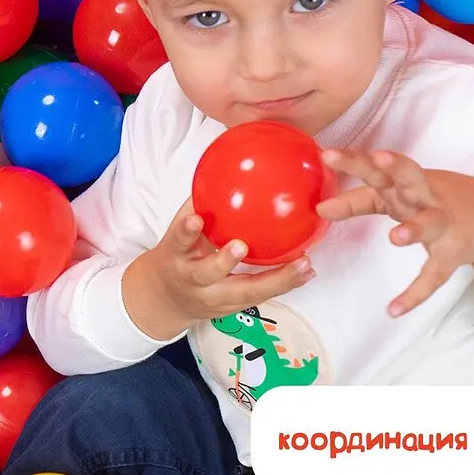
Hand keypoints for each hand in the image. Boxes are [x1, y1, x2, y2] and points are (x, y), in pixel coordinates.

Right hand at [122, 198, 315, 340]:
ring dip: (276, 279)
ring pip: (245, 292)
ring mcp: (213, 298)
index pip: (178, 241)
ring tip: (302, 265)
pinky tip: (307, 271)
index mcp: (176, 256)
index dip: (185, 231)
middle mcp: (193, 280)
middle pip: (207, 275)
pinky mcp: (233, 308)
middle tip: (241, 246)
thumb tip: (227, 166)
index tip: (195, 219)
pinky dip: (285, 284)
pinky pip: (261, 296)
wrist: (167, 299)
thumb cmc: (178, 257)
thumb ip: (200, 206)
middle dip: (224, 262)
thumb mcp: (180, 233)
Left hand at [317, 148, 473, 315]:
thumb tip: (320, 209)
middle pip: (410, 178)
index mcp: (407, 183)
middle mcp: (425, 197)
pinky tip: (394, 310)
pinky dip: (416, 294)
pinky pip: (434, 276)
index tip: (328, 154)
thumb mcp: (399, 195)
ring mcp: (443, 224)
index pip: (378, 168)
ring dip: (414, 229)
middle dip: (395, 168)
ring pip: (429, 223)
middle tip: (377, 159)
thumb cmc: (434, 201)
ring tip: (396, 237)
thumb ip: (359, 200)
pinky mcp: (453, 254)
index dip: (354, 161)